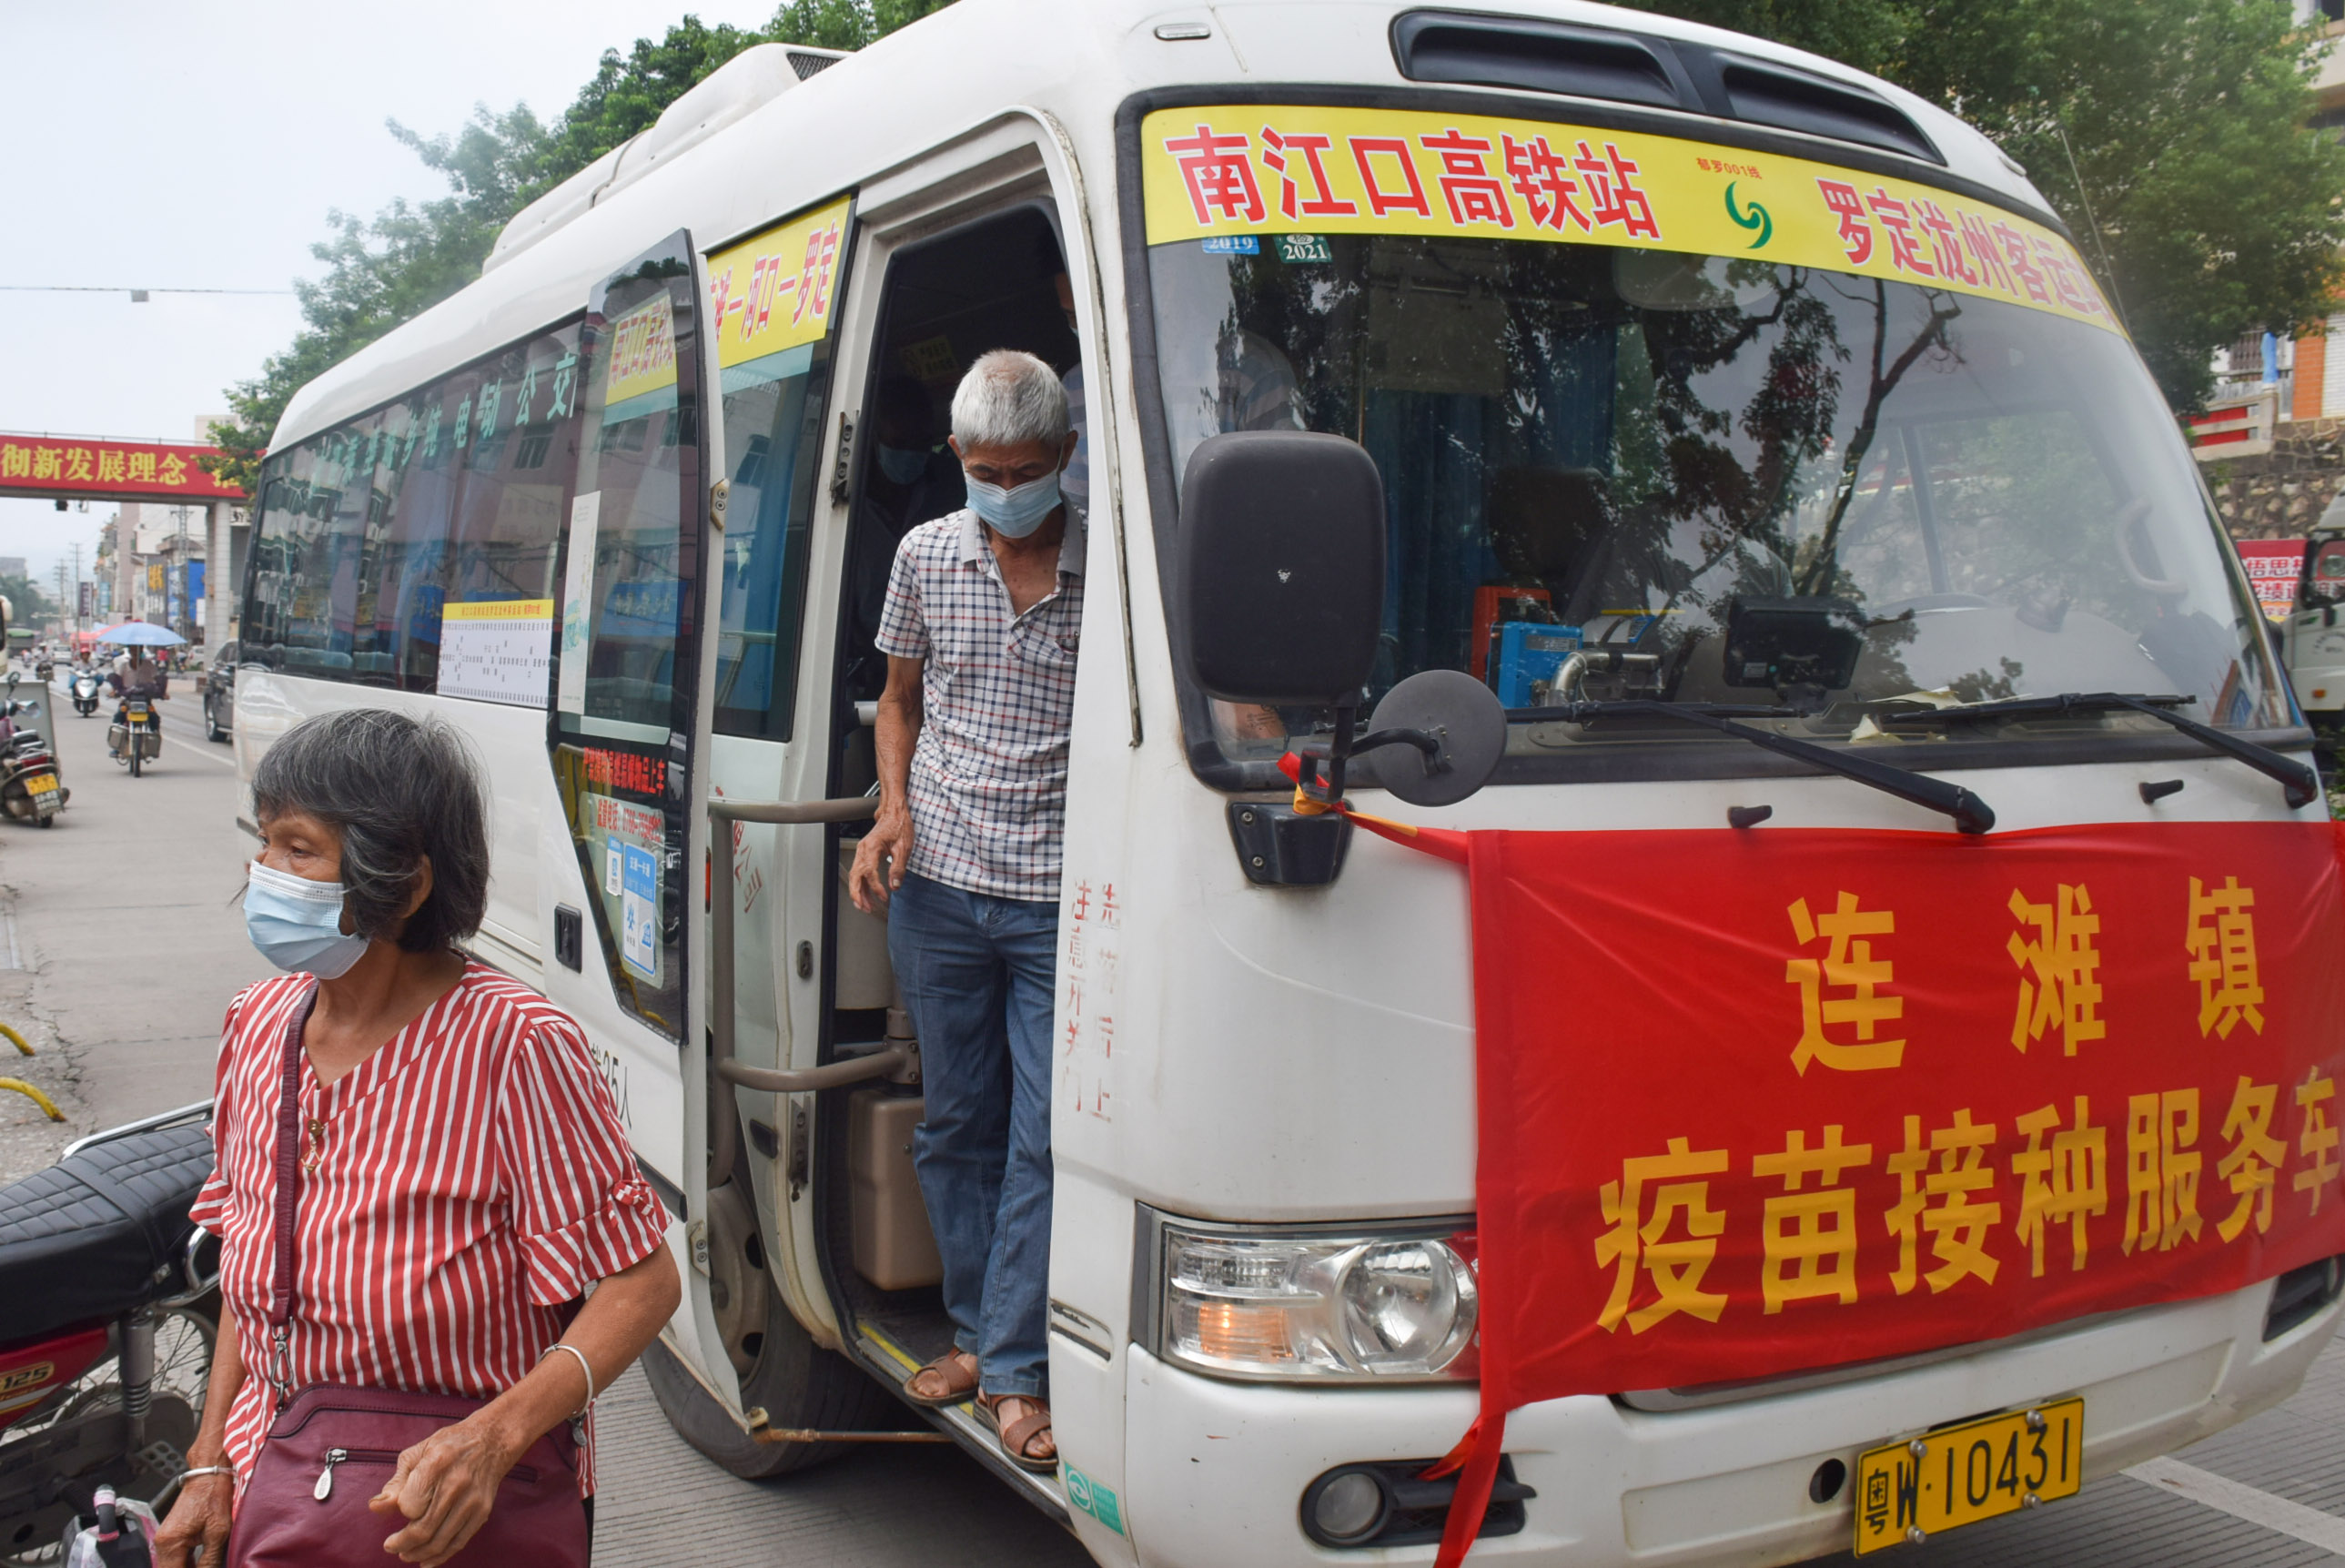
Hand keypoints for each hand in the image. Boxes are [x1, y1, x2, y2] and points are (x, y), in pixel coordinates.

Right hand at [153, 1471, 232, 1567]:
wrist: (207, 1476)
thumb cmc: (213, 1498)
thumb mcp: (218, 1532)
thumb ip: (210, 1560)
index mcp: (170, 1543)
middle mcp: (162, 1543)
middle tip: (208, 1567)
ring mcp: (165, 1539)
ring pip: (173, 1566)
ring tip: (206, 1565)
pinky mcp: (171, 1536)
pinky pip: (175, 1558)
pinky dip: (187, 1564)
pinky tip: (201, 1565)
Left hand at [368, 1416, 523, 1566]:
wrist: (492, 1441)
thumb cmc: (448, 1446)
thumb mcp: (417, 1454)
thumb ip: (395, 1484)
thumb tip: (375, 1508)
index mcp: (436, 1463)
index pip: (410, 1505)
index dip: (401, 1511)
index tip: (400, 1509)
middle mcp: (456, 1483)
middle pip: (423, 1528)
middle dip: (401, 1543)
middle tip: (390, 1546)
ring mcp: (472, 1500)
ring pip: (439, 1541)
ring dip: (417, 1553)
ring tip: (404, 1554)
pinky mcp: (482, 1511)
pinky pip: (458, 1542)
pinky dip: (440, 1556)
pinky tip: (426, 1560)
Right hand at [848, 810, 912, 913]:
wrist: (894, 813)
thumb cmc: (898, 826)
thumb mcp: (903, 847)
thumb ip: (898, 868)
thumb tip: (895, 885)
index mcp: (871, 848)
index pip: (870, 873)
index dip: (876, 888)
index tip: (884, 897)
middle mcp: (863, 850)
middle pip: (855, 877)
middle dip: (858, 895)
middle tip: (866, 908)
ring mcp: (862, 851)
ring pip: (855, 876)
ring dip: (859, 892)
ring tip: (866, 906)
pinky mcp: (865, 853)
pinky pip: (859, 872)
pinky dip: (862, 884)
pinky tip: (867, 894)